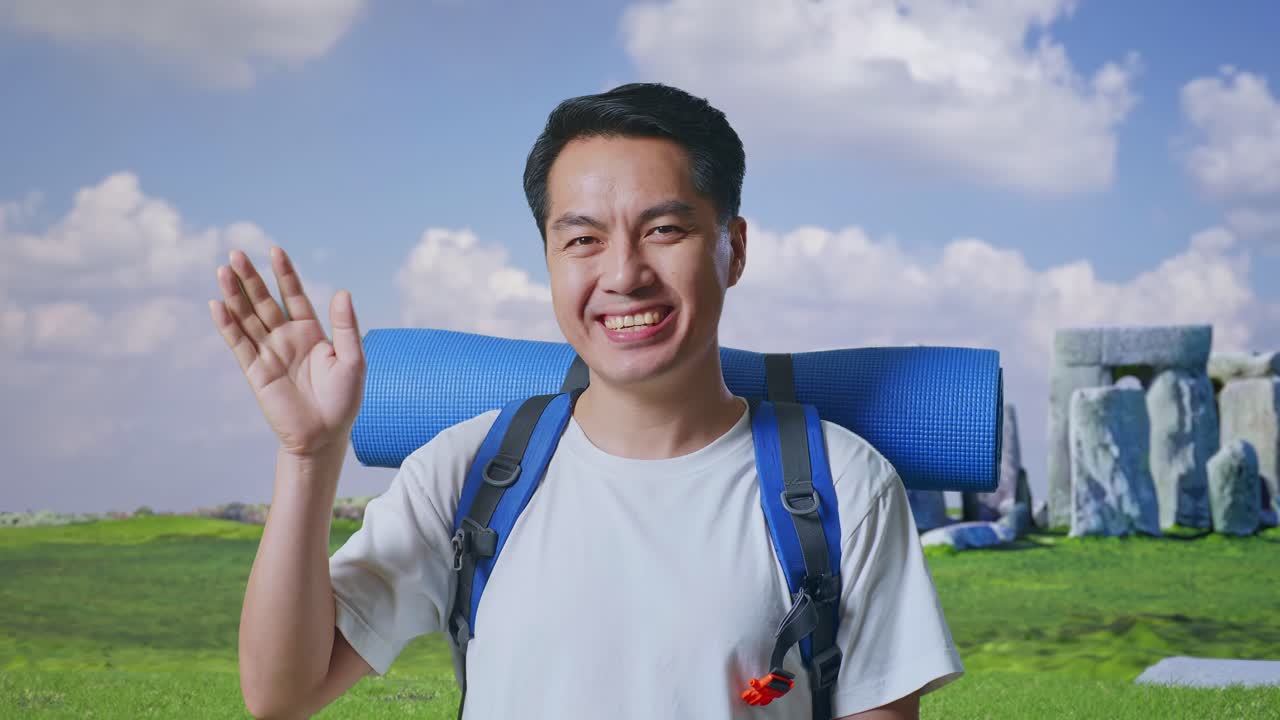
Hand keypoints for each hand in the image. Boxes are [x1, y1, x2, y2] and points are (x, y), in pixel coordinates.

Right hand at [210, 247, 365, 457]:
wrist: (324, 436)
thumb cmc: (344, 400)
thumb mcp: (353, 360)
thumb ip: (346, 327)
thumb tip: (342, 292)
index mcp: (311, 332)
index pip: (294, 296)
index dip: (284, 274)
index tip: (274, 250)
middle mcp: (287, 338)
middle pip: (265, 302)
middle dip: (251, 278)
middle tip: (236, 254)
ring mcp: (269, 353)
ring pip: (248, 319)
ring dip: (235, 296)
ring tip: (223, 270)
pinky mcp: (256, 372)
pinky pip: (239, 344)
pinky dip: (228, 326)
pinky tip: (218, 305)